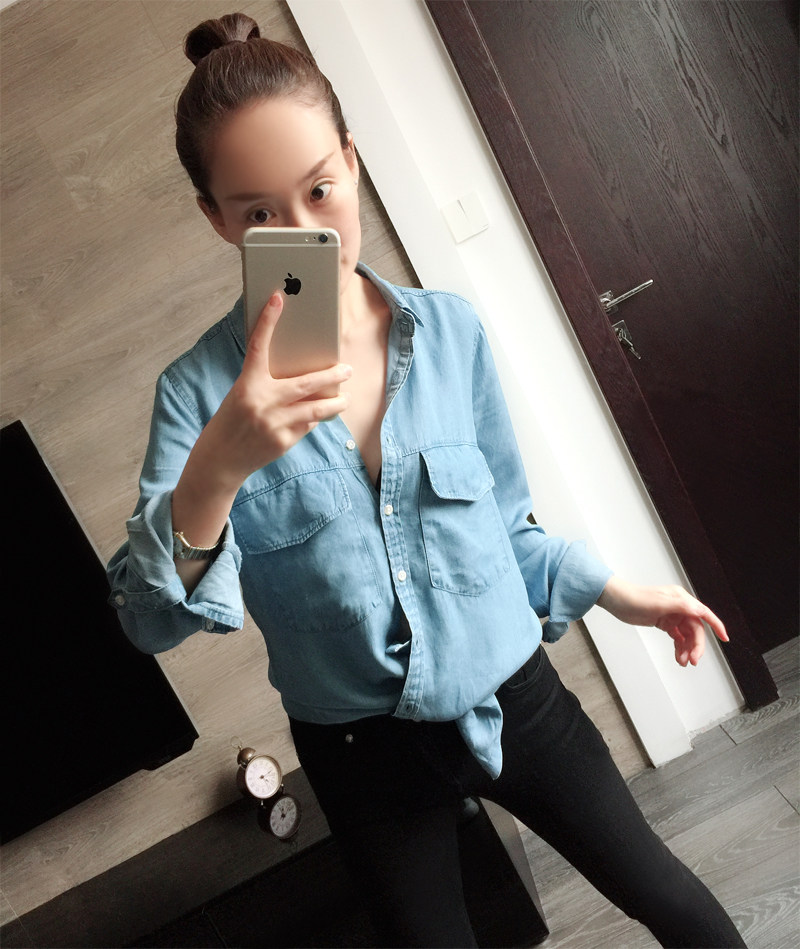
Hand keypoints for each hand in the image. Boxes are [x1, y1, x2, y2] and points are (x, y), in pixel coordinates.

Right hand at [200, 292, 351, 489]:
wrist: (220, 459)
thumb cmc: (231, 422)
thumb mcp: (241, 396)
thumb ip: (265, 384)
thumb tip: (301, 376)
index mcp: (247, 384)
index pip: (258, 346)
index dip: (267, 321)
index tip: (278, 299)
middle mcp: (262, 402)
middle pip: (307, 383)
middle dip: (332, 375)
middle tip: (347, 369)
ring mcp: (274, 423)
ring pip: (316, 409)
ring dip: (335, 403)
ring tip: (345, 398)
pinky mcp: (283, 441)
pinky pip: (307, 426)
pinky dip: (315, 420)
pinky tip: (318, 417)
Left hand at [597, 576, 728, 666]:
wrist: (616, 600)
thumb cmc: (634, 598)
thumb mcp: (658, 603)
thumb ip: (680, 606)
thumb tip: (700, 610)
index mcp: (681, 599)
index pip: (704, 613)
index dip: (717, 625)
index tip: (725, 638)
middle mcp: (679, 607)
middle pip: (695, 629)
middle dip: (696, 646)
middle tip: (693, 661)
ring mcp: (672, 615)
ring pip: (687, 636)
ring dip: (687, 649)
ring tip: (683, 662)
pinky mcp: (664, 622)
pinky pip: (677, 637)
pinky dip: (679, 648)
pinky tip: (678, 657)